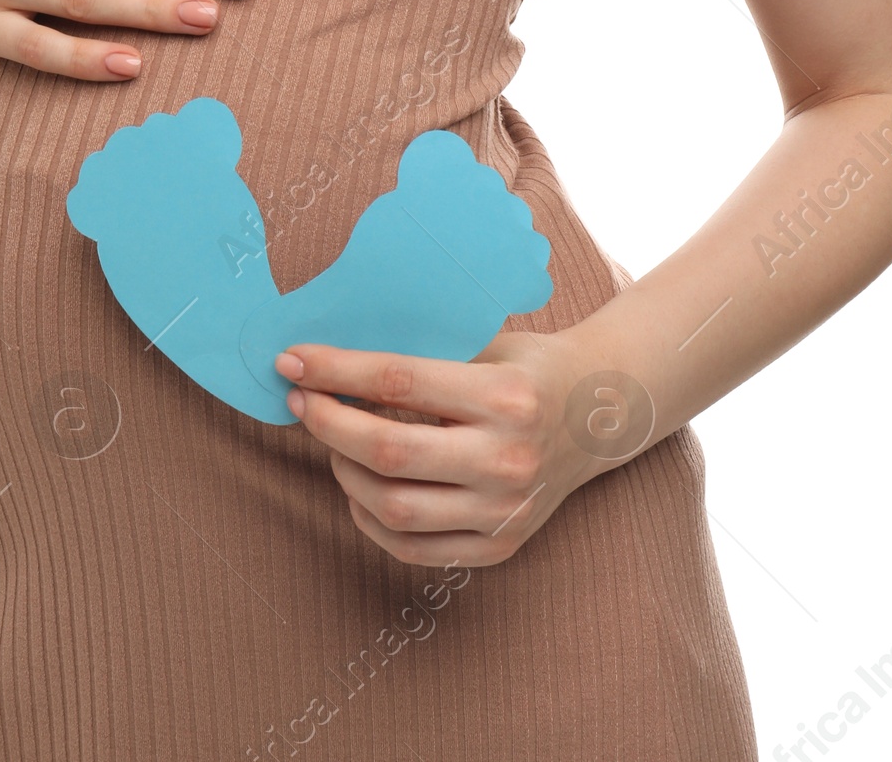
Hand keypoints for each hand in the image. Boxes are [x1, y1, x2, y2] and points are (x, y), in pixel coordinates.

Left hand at [274, 327, 606, 565]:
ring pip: (394, 508)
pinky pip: (414, 548)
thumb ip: (419, 357)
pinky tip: (358, 486)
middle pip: (389, 452)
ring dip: (344, 472)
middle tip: (300, 402)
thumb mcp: (484, 344)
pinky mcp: (501, 546)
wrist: (599, 415)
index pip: (397, 381)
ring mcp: (506, 511)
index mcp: (505, 396)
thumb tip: (330, 361)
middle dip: (328, 424)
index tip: (292, 361)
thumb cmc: (528, 368)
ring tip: (332, 441)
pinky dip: (371, 520)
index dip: (335, 371)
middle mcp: (508, 459)